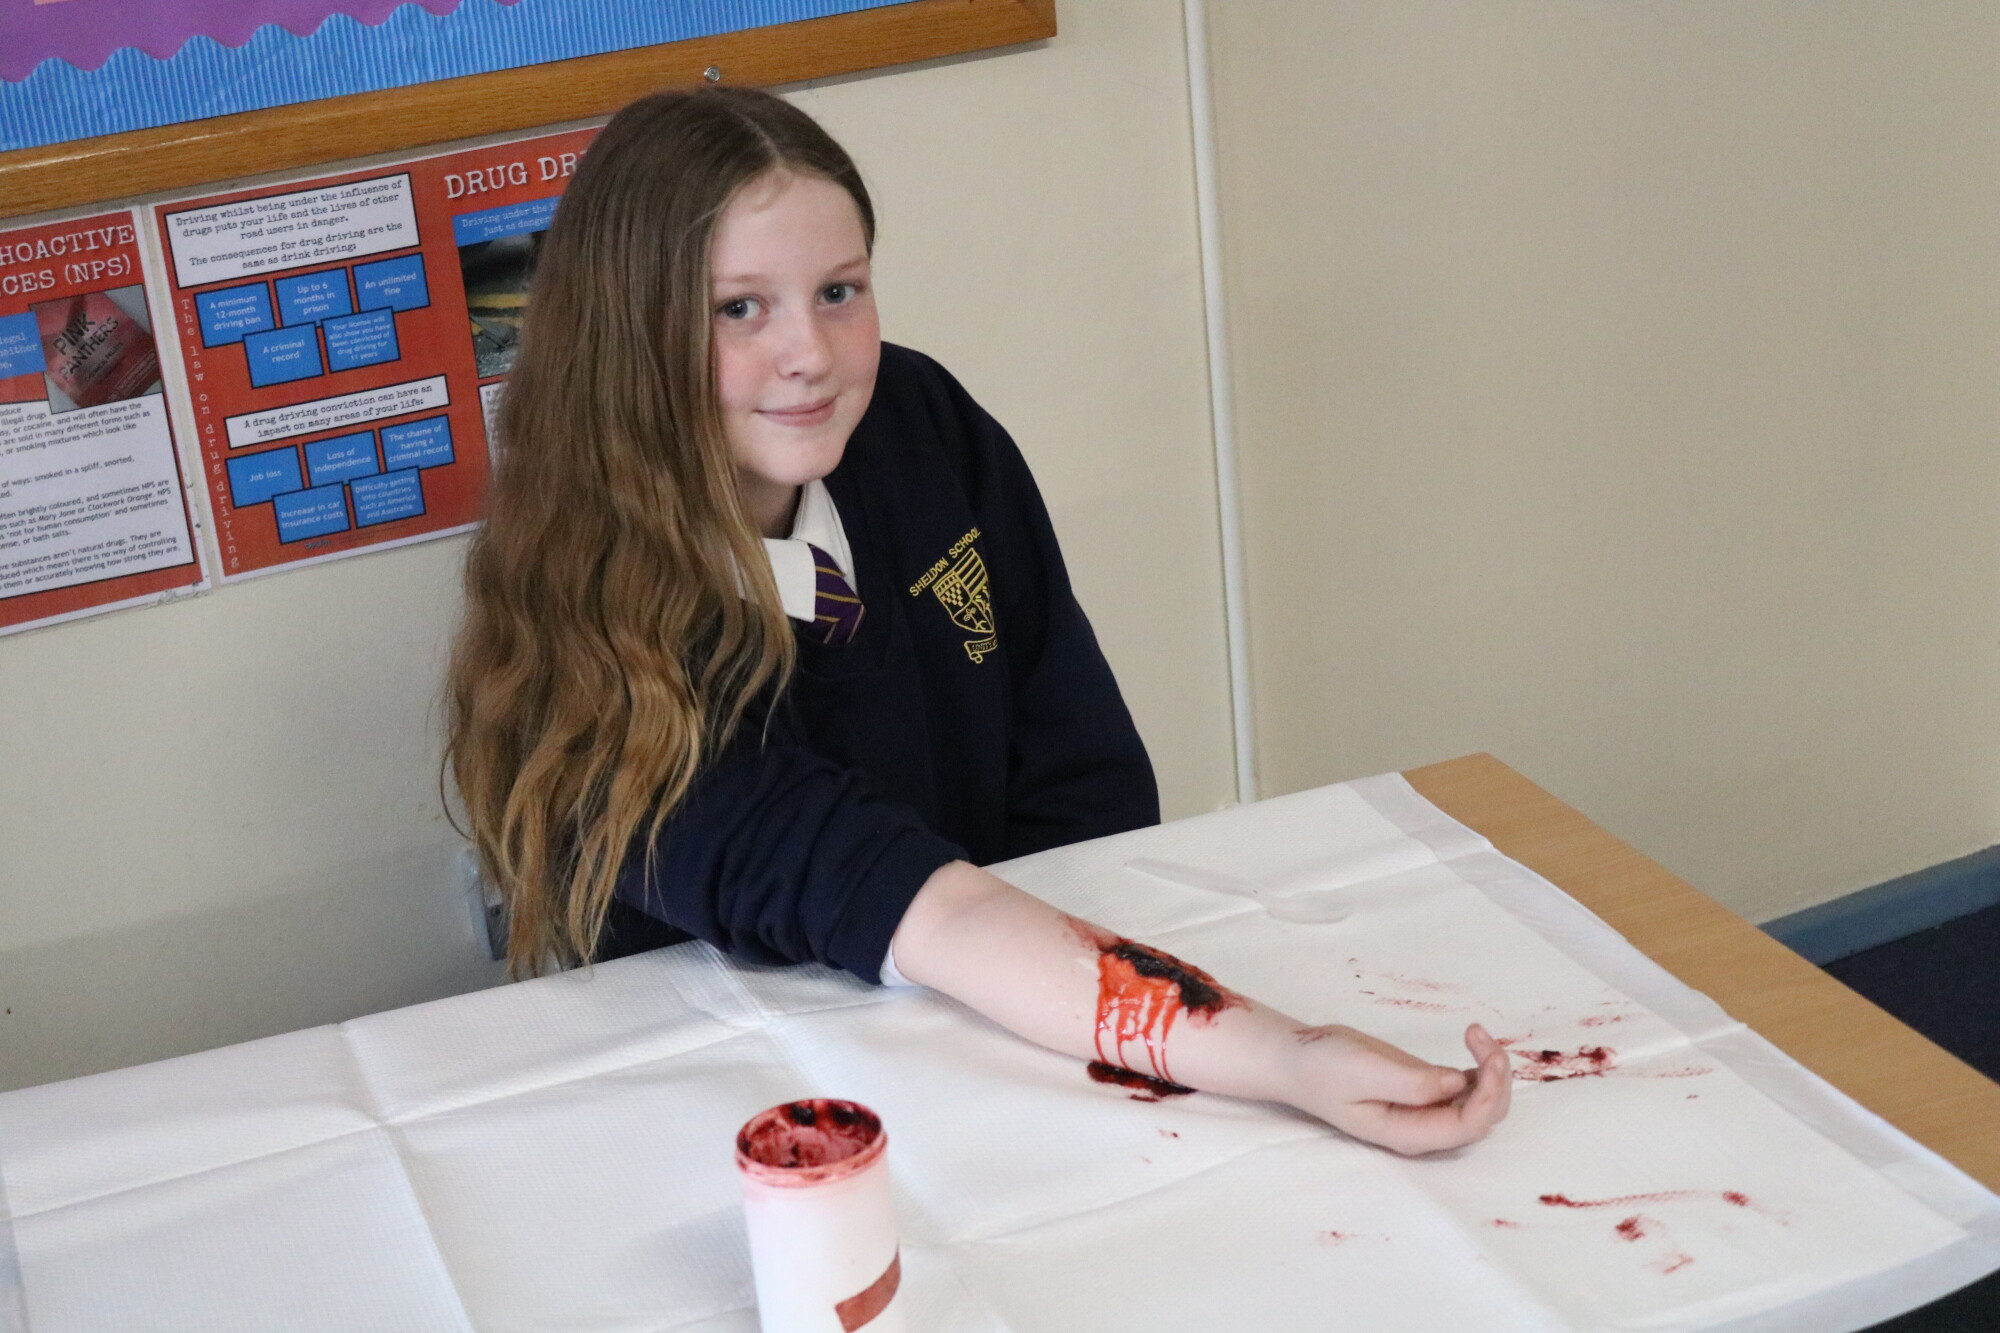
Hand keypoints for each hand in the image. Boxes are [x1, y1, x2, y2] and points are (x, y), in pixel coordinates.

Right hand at [1286, 1022, 1511, 1155]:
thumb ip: (1412, 1083)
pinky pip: (1468, 1085)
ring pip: (1481, 1101)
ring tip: (1475, 1032)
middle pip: (1483, 1117)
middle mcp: (1424, 1127)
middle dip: (1496, 1080)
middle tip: (1479, 1036)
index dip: (1489, 1095)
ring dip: (1490, 1070)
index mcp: (1409, 1133)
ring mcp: (1426, 1109)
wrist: (1298, 1058)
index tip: (1489, 1057)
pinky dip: (1479, 1066)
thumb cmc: (1323, 1068)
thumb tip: (1457, 1083)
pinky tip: (1471, 1039)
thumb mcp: (1363, 1071)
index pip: (1468, 1127)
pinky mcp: (1425, 1087)